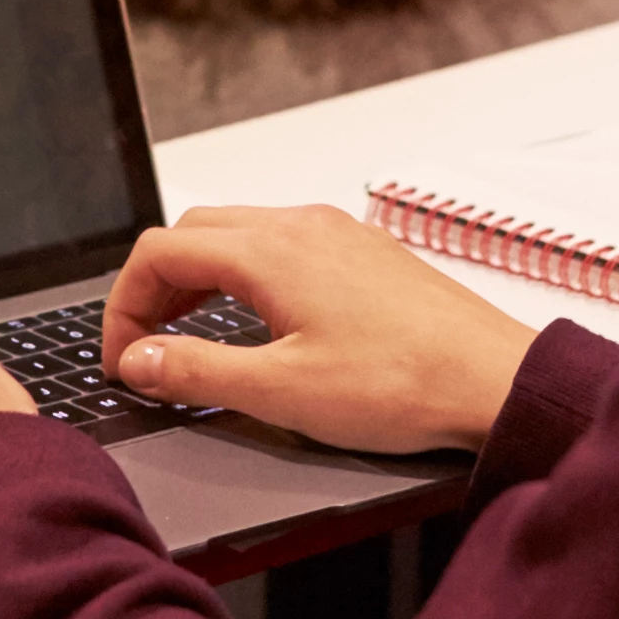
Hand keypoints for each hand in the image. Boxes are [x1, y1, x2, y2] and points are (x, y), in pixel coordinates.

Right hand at [100, 204, 537, 456]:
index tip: (123, 357)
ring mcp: (337, 234)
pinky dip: (245, 276)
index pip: (159, 252)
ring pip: (239, 234)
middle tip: (146, 346)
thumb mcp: (281, 392)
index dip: (123, 305)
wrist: (495, 381)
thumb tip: (139, 360)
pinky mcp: (365, 254)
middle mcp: (301, 226)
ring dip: (200, 278)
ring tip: (189, 336)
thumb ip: (196, 373)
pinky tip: (259, 324)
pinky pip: (283, 246)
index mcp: (270, 251)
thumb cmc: (403, 385)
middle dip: (155, 286)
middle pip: (194, 231)